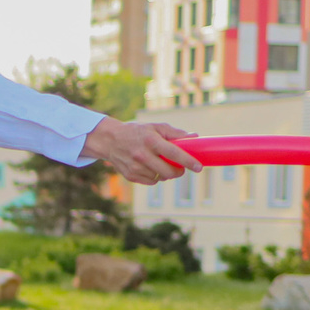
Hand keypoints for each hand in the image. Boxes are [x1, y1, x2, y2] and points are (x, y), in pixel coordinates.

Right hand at [84, 117, 200, 184]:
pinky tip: (150, 168)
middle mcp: (142, 154)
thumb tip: (194, 138)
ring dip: (166, 173)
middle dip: (179, 171)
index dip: (188, 161)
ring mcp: (135, 167)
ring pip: (161, 177)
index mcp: (151, 140)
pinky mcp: (131, 176)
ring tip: (160, 164)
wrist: (110, 140)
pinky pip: (151, 182)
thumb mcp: (155, 127)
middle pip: (169, 171)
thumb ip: (175, 134)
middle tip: (180, 168)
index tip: (199, 167)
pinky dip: (155, 177)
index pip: (174, 153)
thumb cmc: (137, 132)